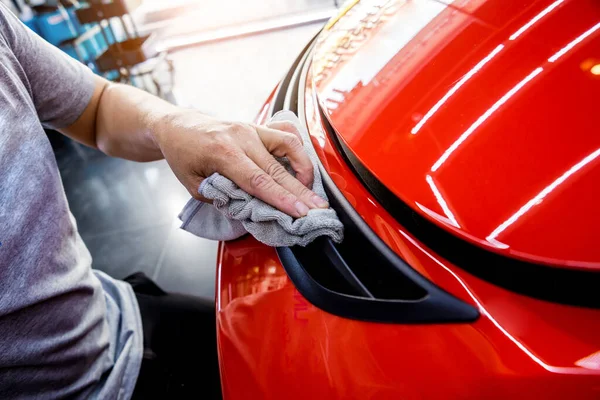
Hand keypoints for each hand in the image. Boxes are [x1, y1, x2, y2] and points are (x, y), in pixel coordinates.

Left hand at [153, 110, 328, 217]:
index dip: (282, 198)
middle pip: (278, 168)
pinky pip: (285, 135)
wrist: (177, 126)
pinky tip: (302, 167)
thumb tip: (249, 209)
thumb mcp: (194, 185)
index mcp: (222, 152)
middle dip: (301, 191)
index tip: (300, 212)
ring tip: (310, 190)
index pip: (258, 180)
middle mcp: (241, 137)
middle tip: (319, 208)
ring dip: (304, 169)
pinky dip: (298, 151)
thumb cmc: (183, 156)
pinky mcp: (258, 125)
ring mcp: (251, 128)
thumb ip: (221, 197)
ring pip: (289, 145)